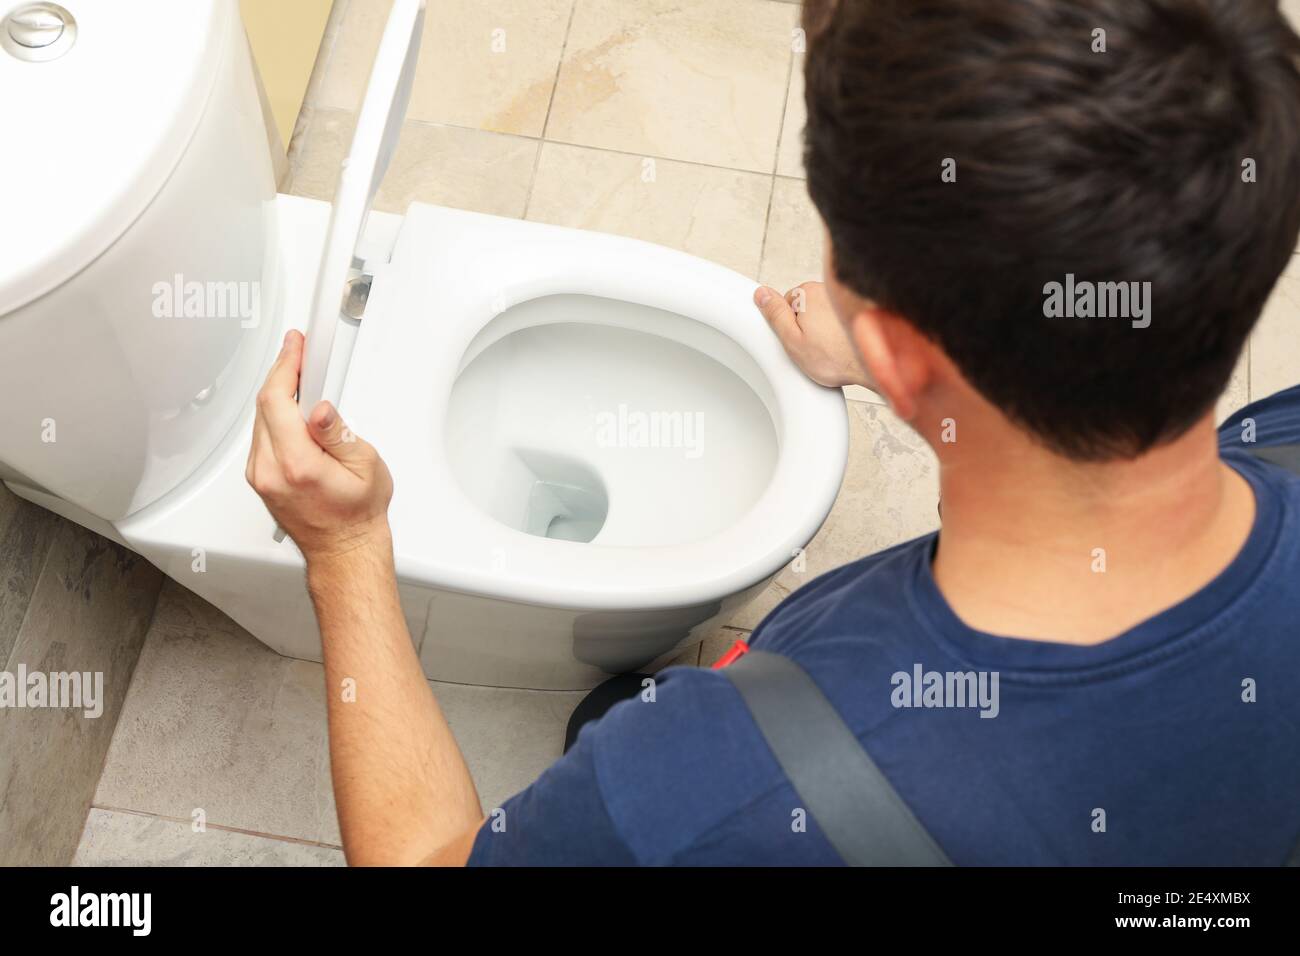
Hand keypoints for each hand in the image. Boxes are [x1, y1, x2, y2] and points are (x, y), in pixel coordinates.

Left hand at [246, 331, 393, 563]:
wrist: (343, 549)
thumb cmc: (358, 514)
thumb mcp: (365, 466)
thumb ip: (338, 433)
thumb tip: (320, 409)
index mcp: (296, 464)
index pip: (278, 400)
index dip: (286, 365)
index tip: (296, 345)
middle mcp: (269, 471)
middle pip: (265, 404)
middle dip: (284, 374)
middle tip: (303, 355)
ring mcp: (259, 475)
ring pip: (261, 418)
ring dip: (280, 394)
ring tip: (305, 380)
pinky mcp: (258, 477)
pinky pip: (261, 434)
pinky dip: (276, 415)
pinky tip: (295, 409)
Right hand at [755, 281, 870, 388]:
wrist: (871, 364)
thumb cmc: (834, 357)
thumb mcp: (792, 339)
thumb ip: (775, 314)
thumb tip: (761, 294)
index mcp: (808, 293)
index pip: (787, 304)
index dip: (790, 327)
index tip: (799, 341)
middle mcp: (829, 290)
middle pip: (806, 307)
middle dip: (807, 326)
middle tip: (814, 348)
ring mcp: (845, 300)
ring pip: (823, 314)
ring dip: (824, 329)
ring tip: (831, 349)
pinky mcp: (858, 311)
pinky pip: (839, 320)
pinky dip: (839, 331)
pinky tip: (843, 346)